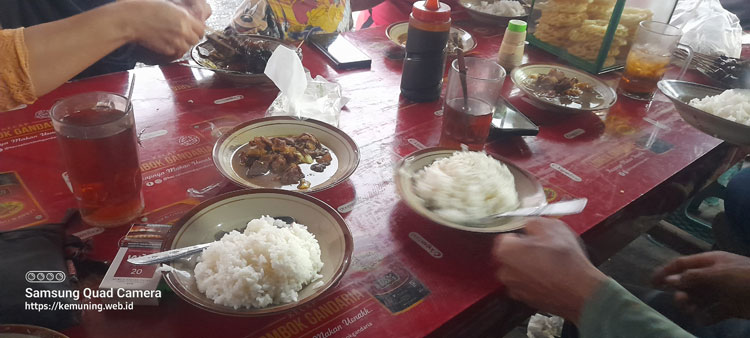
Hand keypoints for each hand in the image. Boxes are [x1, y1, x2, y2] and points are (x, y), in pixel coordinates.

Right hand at [125, 1, 204, 58]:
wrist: (131, 19)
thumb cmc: (145, 9)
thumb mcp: (169, 6)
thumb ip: (182, 15)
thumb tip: (190, 19)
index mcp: (184, 18)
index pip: (201, 29)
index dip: (197, 30)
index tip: (193, 30)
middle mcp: (182, 31)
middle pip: (196, 40)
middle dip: (191, 38)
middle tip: (183, 35)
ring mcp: (176, 42)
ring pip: (187, 48)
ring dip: (183, 44)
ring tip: (173, 38)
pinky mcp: (167, 50)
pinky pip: (176, 52)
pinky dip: (173, 49)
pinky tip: (166, 42)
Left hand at [492, 218, 606, 323]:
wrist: (581, 291)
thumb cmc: (566, 261)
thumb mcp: (552, 226)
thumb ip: (533, 222)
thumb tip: (529, 224)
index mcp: (506, 250)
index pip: (507, 236)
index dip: (522, 235)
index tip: (533, 236)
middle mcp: (505, 271)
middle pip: (511, 255)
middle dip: (524, 251)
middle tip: (543, 249)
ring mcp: (515, 288)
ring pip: (519, 271)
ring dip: (530, 267)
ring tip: (550, 264)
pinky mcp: (526, 300)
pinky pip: (527, 285)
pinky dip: (536, 281)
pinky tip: (551, 276)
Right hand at [652, 251, 749, 323]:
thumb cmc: (745, 278)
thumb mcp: (717, 274)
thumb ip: (693, 277)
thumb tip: (669, 281)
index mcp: (710, 261)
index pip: (682, 264)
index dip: (666, 272)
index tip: (652, 283)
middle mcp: (713, 276)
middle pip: (688, 283)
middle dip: (680, 292)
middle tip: (680, 301)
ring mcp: (721, 292)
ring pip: (697, 299)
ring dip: (690, 305)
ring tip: (691, 310)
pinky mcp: (729, 308)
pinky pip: (711, 313)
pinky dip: (704, 317)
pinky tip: (703, 319)